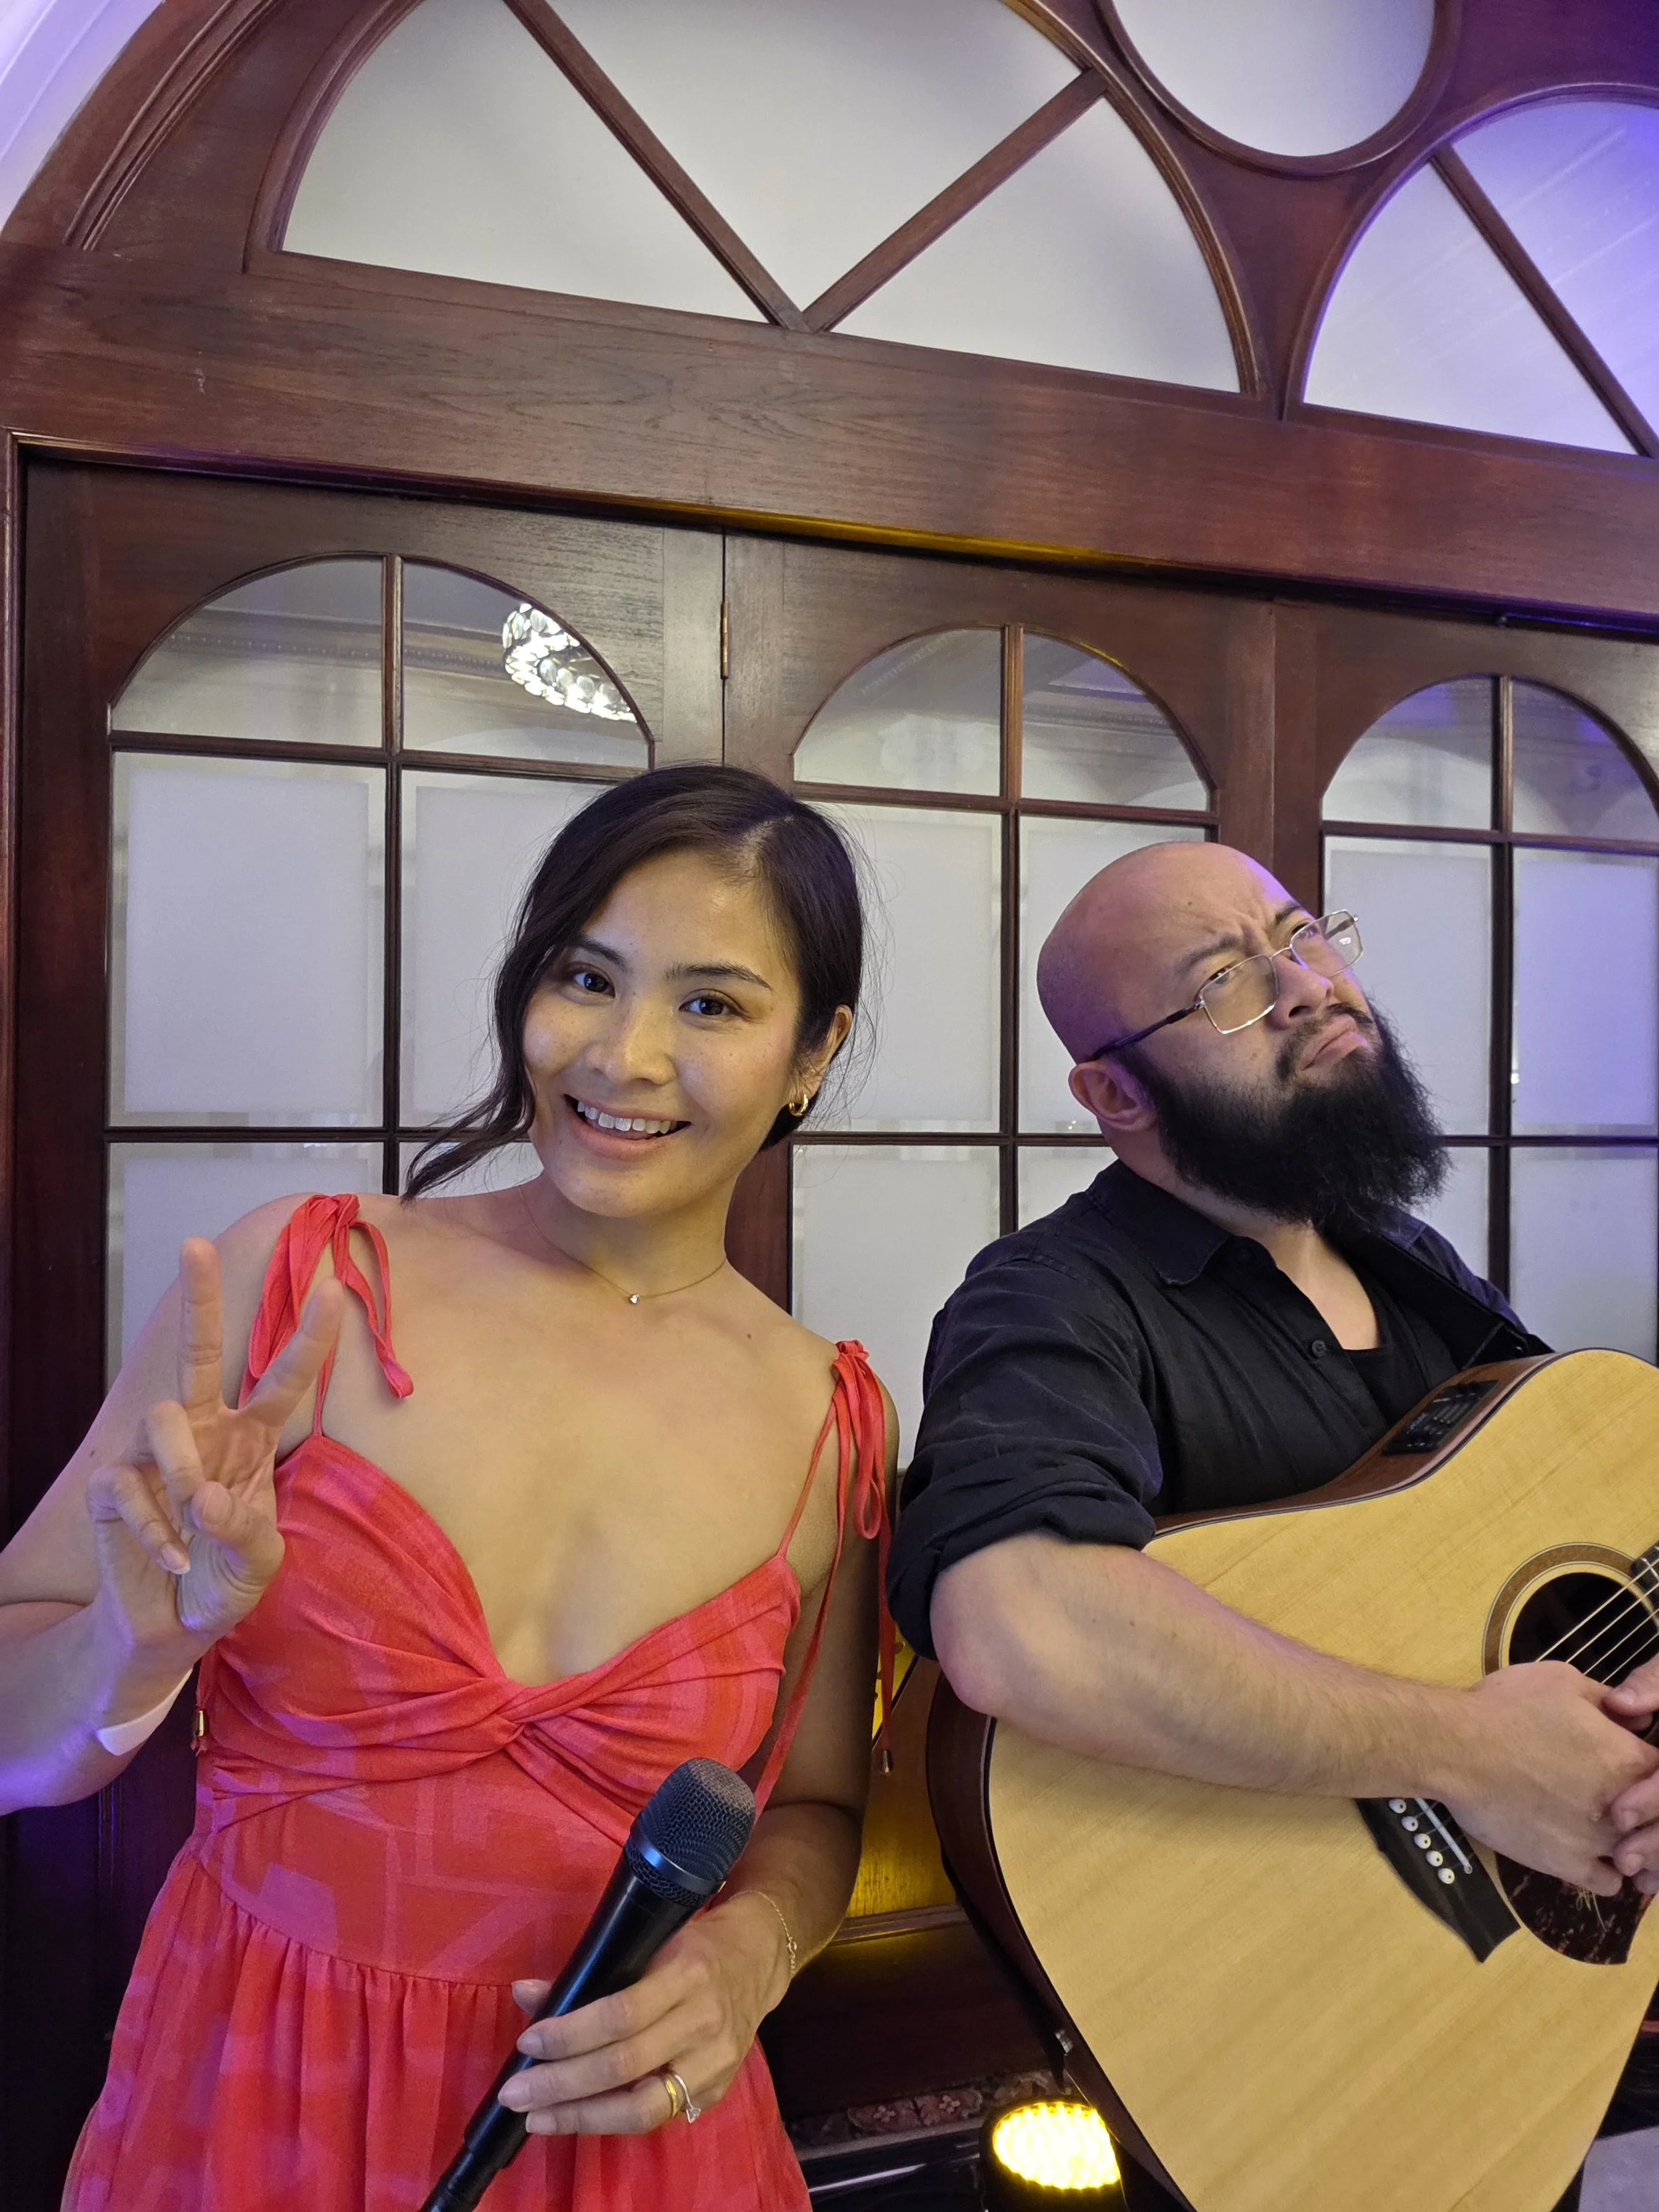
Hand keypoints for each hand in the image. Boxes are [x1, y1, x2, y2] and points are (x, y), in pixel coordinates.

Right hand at [85, 1238, 341, 1664]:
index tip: (334, 1289)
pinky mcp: (113, 1484)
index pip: (284, 1380)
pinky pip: (130, 1485)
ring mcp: (154, 1452)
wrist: (171, 1627)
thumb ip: (245, 1531)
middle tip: (193, 1244)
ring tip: (193, 1525)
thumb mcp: (259, 1563)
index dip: (310, 1339)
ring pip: (164, 1418)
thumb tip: (204, 1494)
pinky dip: (155, 1531)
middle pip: (200, 1352)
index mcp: (252, 1439)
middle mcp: (204, 1431)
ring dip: (181, 1473)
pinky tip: (171, 1559)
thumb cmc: (224, 1582)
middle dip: (198, 1298)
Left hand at [497, 1892, 790, 2135]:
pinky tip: (578, 2118)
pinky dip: (612, 2120)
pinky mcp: (716, 2092)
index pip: (620, 2014)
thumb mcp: (648, 1943)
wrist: (758, 1960)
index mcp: (686, 1976)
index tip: (527, 2043)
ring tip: (538, 2120)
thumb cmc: (693, 1944)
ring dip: (582, 2116)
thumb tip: (525, 1994)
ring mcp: (713, 2064)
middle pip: (624, 2066)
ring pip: (643, 2107)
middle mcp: (703, 2023)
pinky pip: (657, 2116)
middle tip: (515, 2094)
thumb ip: (591, 1973)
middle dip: (562, 2084)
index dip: (570, 2033)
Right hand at [1438, 1660, 1658, 1893]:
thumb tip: (1635, 1716)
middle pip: (1656, 1819)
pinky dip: (1605, 1870)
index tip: (1623, 1760)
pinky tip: (1589, 1852)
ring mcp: (1597, 1842)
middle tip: (1613, 1799)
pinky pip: (1609, 1883)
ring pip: (1639, 1855)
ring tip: (1604, 1828)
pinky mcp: (1567, 1865)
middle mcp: (1623, 1807)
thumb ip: (1607, 1700)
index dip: (1644, 1766)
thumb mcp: (1562, 1681)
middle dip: (1643, 1810)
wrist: (1456, 1747)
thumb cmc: (1508, 1707)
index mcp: (1628, 1759)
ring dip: (1630, 1843)